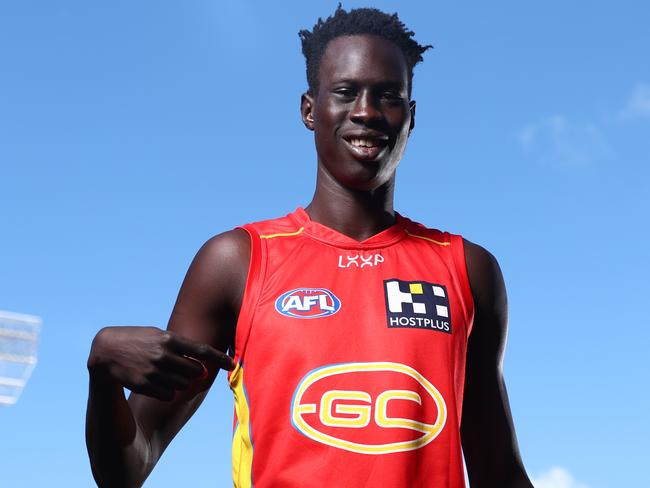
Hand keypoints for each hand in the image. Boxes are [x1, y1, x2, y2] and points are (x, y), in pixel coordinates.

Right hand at [87, 326, 234, 400]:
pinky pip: (169, 395)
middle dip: (194, 373)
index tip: (233, 364)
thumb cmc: (138, 340)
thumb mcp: (158, 335)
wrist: (106, 351)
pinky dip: (168, 392)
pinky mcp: (145, 385)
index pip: (202, 351)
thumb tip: (201, 367)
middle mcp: (163, 355)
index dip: (219, 358)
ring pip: (183, 385)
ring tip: (165, 373)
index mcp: (169, 339)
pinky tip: (156, 382)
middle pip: (194, 372)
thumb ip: (181, 348)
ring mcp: (154, 371)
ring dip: (180, 382)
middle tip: (183, 368)